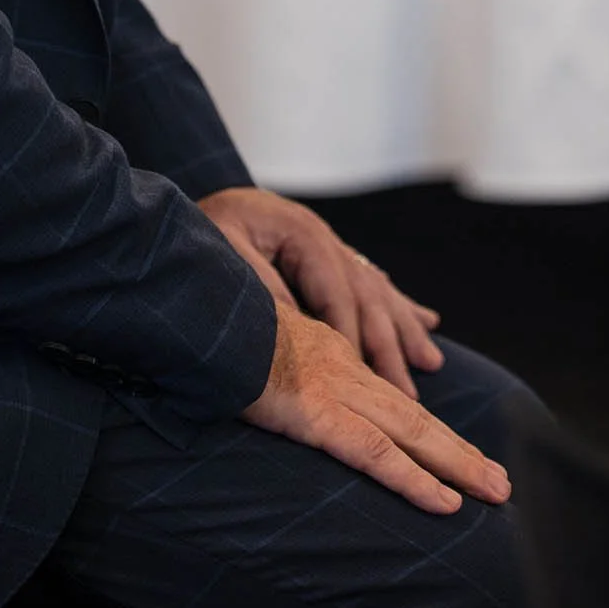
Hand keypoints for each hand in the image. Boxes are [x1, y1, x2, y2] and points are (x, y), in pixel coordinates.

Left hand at [199, 186, 442, 396]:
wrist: (178, 211)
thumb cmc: (199, 235)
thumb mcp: (223, 257)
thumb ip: (262, 291)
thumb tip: (299, 329)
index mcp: (299, 232)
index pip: (337, 292)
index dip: (352, 337)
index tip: (363, 382)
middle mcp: (321, 235)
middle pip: (365, 295)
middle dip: (389, 346)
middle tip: (410, 396)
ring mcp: (325, 244)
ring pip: (375, 291)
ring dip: (403, 330)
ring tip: (430, 364)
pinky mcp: (321, 256)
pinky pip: (370, 283)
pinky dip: (399, 307)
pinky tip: (426, 323)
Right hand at [243, 303, 510, 515]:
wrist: (201, 317)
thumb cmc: (221, 334)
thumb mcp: (263, 348)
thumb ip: (285, 366)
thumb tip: (287, 384)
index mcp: (335, 358)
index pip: (394, 402)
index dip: (430, 433)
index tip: (460, 455)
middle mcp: (348, 372)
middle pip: (417, 419)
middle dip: (462, 453)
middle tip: (501, 483)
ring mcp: (337, 392)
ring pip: (413, 435)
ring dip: (459, 466)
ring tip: (495, 492)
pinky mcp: (319, 414)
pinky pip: (376, 454)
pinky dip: (415, 480)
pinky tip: (445, 502)